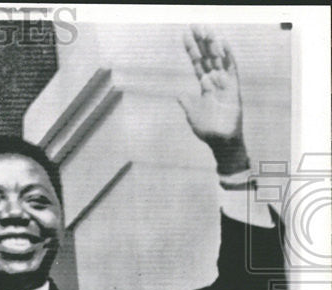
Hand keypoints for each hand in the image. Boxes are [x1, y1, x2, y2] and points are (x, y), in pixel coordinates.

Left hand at [178, 27, 248, 172]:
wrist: (221, 141)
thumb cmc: (207, 130)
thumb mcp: (192, 114)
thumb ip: (187, 103)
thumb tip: (179, 95)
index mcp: (204, 86)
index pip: (197, 63)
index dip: (192, 50)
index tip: (185, 35)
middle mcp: (215, 81)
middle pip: (207, 57)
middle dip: (201, 42)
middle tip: (195, 25)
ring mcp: (225, 83)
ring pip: (218, 59)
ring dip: (212, 45)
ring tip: (206, 30)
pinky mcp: (234, 88)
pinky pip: (231, 69)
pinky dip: (227, 56)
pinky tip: (222, 44)